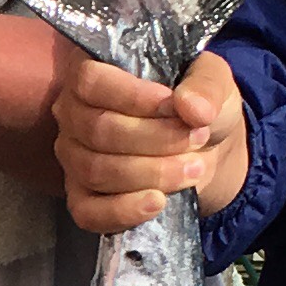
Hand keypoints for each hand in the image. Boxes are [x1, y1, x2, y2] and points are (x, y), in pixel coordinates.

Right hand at [55, 40, 245, 233]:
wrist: (207, 150)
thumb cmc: (197, 106)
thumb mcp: (213, 82)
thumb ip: (205, 87)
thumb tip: (192, 108)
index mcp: (93, 74)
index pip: (91, 82)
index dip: (132, 97)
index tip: (174, 107)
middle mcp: (72, 114)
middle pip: (98, 130)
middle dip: (155, 139)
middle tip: (197, 139)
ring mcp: (73, 158)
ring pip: (96, 170)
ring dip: (151, 173)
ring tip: (193, 168)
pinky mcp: (82, 197)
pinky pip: (87, 211)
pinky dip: (123, 211)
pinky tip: (157, 203)